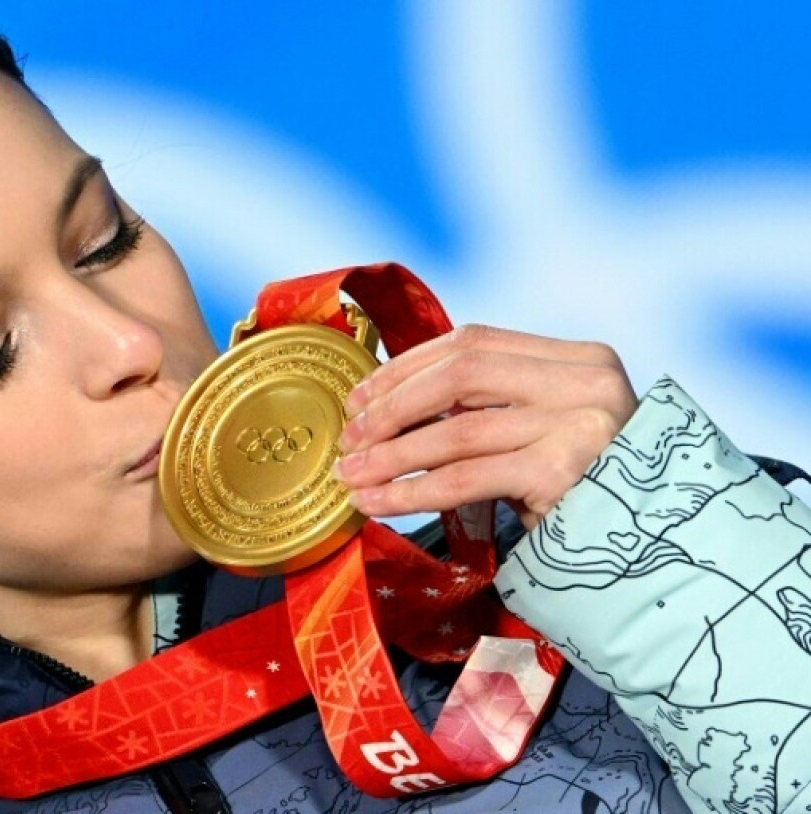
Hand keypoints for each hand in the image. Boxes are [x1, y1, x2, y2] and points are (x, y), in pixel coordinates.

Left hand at [332, 324, 637, 529]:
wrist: (655, 559)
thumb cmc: (588, 497)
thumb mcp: (545, 435)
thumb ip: (493, 408)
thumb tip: (392, 404)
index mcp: (579, 359)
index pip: (474, 342)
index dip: (408, 366)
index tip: (362, 396)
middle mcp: (587, 381)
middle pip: (460, 373)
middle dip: (393, 404)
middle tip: (350, 437)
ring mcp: (580, 423)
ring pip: (456, 429)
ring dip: (390, 454)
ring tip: (352, 476)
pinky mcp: (564, 472)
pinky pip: (464, 477)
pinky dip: (410, 490)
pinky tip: (378, 503)